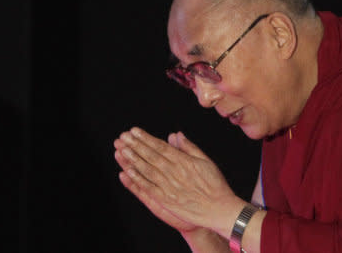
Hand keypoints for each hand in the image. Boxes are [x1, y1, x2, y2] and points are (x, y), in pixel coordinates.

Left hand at [114, 127, 244, 235]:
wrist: (219, 209)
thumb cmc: (215, 185)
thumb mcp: (206, 161)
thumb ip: (189, 147)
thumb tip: (176, 134)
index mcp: (184, 161)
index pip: (160, 147)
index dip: (146, 138)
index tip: (135, 131)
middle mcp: (175, 172)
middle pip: (151, 156)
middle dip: (135, 145)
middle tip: (123, 136)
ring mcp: (169, 187)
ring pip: (147, 170)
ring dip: (133, 159)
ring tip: (122, 149)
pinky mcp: (166, 200)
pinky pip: (149, 187)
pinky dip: (137, 178)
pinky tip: (127, 171)